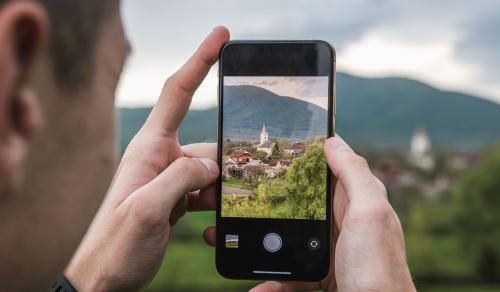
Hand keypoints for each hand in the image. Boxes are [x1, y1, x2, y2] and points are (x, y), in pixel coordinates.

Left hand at [64, 27, 229, 290]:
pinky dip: (215, 203)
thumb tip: (213, 162)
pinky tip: (213, 224)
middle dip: (227, 159)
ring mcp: (168, 179)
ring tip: (227, 209)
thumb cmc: (117, 245)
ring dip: (223, 187)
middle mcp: (160, 158)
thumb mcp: (148, 210)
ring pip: (210, 169)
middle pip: (207, 142)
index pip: (177, 92)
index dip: (200, 60)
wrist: (105, 278)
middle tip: (243, 181)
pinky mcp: (175, 198)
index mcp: (150, 149)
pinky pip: (205, 190)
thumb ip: (182, 178)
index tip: (221, 37)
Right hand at [205, 136, 414, 291]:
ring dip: (266, 240)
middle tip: (247, 191)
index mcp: (357, 200)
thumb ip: (354, 176)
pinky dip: (273, 279)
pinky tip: (258, 285)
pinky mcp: (320, 274)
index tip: (277, 146)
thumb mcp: (368, 215)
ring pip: (291, 235)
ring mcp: (331, 249)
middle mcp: (344, 221)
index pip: (330, 165)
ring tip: (239, 239)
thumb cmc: (378, 271)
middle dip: (276, 194)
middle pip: (303, 198)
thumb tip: (333, 142)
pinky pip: (290, 272)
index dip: (306, 153)